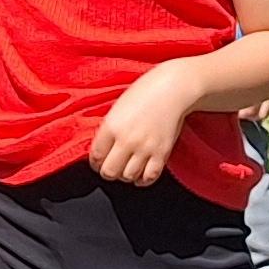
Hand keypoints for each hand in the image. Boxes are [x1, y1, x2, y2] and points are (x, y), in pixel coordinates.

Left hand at [88, 64, 198, 183]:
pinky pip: (149, 177)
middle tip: (112, 168)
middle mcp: (126, 140)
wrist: (173, 88)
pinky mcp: (162, 153)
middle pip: (109, 171)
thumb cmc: (146, 91)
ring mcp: (145, 148)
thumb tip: (103, 148)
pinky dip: (143, 179)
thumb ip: (109, 128)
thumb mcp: (118, 107)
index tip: (99, 163)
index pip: (95, 156)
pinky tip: (141, 175)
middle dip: (108, 172)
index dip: (95, 163)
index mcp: (111, 126)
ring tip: (127, 169)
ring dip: (126, 176)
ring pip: (127, 176)